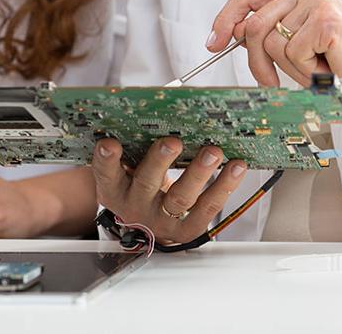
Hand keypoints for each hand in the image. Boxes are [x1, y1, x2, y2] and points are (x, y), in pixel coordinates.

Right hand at [92, 138, 246, 242]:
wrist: (150, 226)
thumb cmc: (139, 188)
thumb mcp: (126, 171)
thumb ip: (133, 148)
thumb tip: (159, 112)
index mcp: (114, 188)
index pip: (105, 172)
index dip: (106, 159)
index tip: (109, 143)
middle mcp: (135, 206)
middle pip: (146, 183)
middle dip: (160, 161)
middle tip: (172, 142)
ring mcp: (162, 220)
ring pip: (180, 198)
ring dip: (199, 173)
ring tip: (213, 152)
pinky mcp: (187, 229)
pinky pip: (207, 208)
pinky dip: (224, 186)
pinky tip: (236, 167)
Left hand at [208, 0, 341, 85]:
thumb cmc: (331, 58)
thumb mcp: (289, 43)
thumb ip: (264, 32)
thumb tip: (233, 32)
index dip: (225, 19)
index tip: (214, 43)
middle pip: (254, 25)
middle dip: (256, 61)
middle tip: (268, 80)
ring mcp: (318, 2)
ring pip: (271, 43)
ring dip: (288, 67)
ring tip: (312, 64)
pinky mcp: (326, 21)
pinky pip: (292, 53)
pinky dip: (304, 69)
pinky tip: (323, 64)